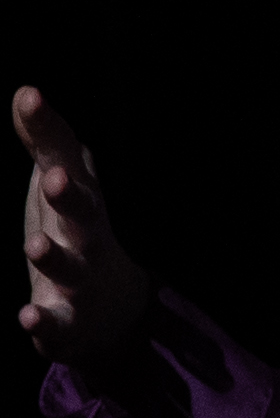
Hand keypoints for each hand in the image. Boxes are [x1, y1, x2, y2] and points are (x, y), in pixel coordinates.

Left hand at [16, 85, 152, 370]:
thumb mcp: (64, 188)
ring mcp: (79, 280)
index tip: (29, 97)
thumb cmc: (80, 237)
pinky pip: (57, 324)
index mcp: (81, 201)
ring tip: (34, 246)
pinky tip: (29, 317)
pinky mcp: (66, 322)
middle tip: (54, 179)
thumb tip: (27, 93)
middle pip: (83, 214)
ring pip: (69, 269)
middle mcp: (86, 237)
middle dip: (70, 198)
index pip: (65, 159)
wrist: (114, 313)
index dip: (47, 129)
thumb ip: (46, 144)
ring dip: (54, 257)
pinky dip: (44, 322)